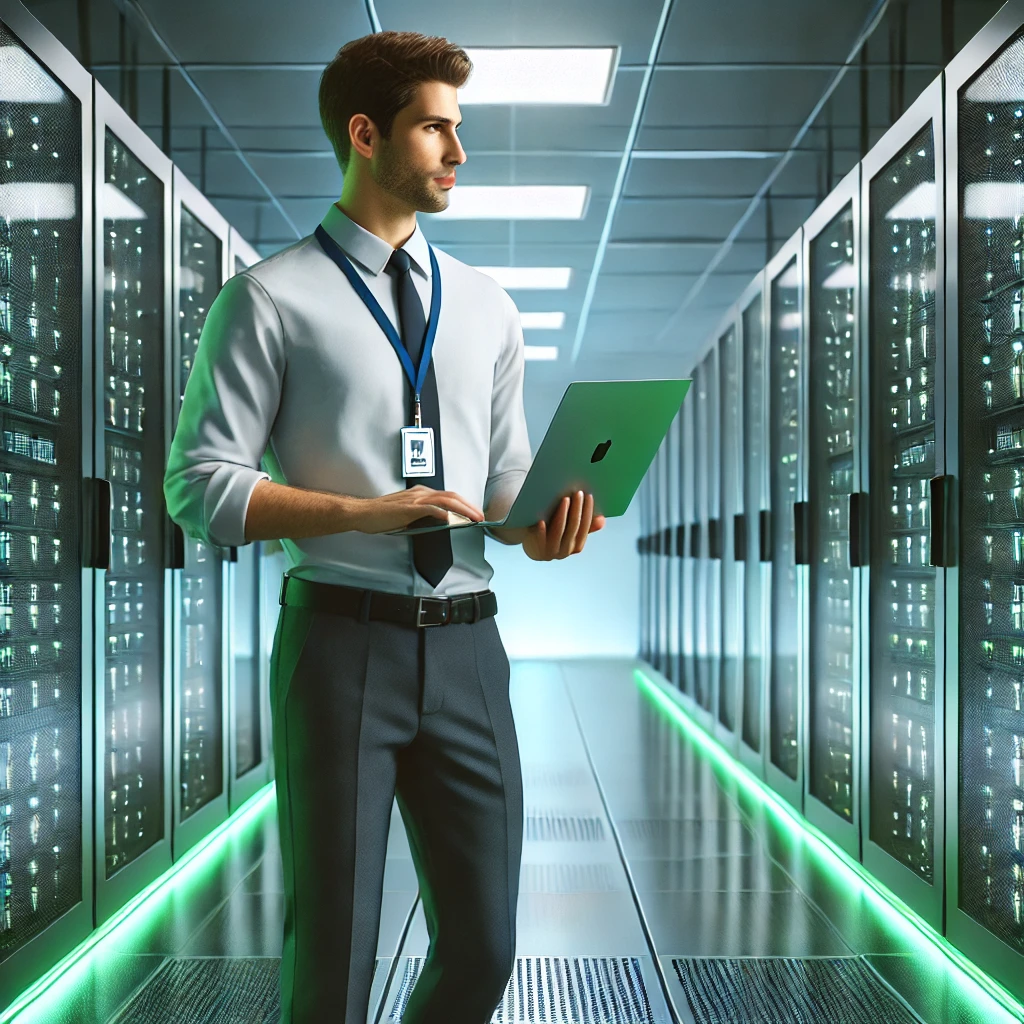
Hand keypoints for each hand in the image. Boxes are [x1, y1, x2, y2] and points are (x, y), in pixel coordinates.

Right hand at [350, 485, 483, 533]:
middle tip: (481, 517)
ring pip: (446, 501)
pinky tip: (453, 520)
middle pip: (452, 496)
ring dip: (463, 510)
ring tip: (474, 519)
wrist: (362, 513)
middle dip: (469, 506)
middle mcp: (420, 493)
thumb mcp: (406, 513)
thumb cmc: (381, 515)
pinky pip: (431, 509)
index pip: (448, 496)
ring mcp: (415, 499)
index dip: (464, 504)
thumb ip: (421, 515)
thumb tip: (438, 523)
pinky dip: (444, 514)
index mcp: (421, 493)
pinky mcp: (409, 509)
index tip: (474, 514)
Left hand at [523, 490, 604, 560]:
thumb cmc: (551, 532)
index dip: (588, 512)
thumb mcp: (568, 529)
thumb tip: (602, 519)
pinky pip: (540, 539)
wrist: (529, 546)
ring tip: (565, 499)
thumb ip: (583, 525)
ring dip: (563, 515)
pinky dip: (542, 530)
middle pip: (573, 528)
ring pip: (559, 532)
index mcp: (576, 546)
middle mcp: (565, 551)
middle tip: (578, 493)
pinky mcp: (536, 550)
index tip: (588, 495)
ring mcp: (551, 552)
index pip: (585, 527)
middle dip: (577, 509)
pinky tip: (542, 519)